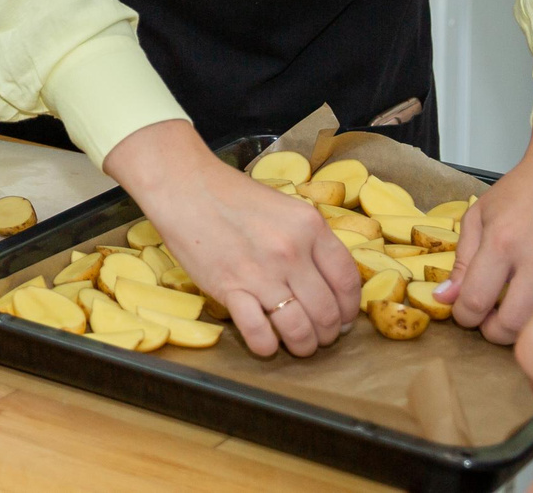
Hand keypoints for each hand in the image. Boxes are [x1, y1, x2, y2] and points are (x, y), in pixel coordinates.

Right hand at [104, 120, 360, 356]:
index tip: (342, 318)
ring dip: (303, 346)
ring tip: (298, 346)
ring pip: (300, 329)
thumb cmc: (231, 194)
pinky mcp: (229, 288)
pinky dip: (266, 347)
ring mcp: (261, 273)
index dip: (349, 308)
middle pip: (327, 311)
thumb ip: (308, 239)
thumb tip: (325, 280)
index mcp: (310, 227)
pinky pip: (259, 333)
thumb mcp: (284, 207)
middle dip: (328, 333)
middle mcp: (291, 252)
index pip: (347, 281)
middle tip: (320, 336)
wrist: (183, 186)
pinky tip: (266, 344)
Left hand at [442, 102, 532, 342]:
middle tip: (487, 320)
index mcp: (502, 243)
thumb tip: (446, 297)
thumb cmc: (522, 192)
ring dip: (520, 329)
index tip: (463, 312)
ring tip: (510, 313)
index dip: (464, 316)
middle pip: (511, 325)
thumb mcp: (478, 217)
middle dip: (492, 331)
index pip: (476, 300)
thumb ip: (461, 261)